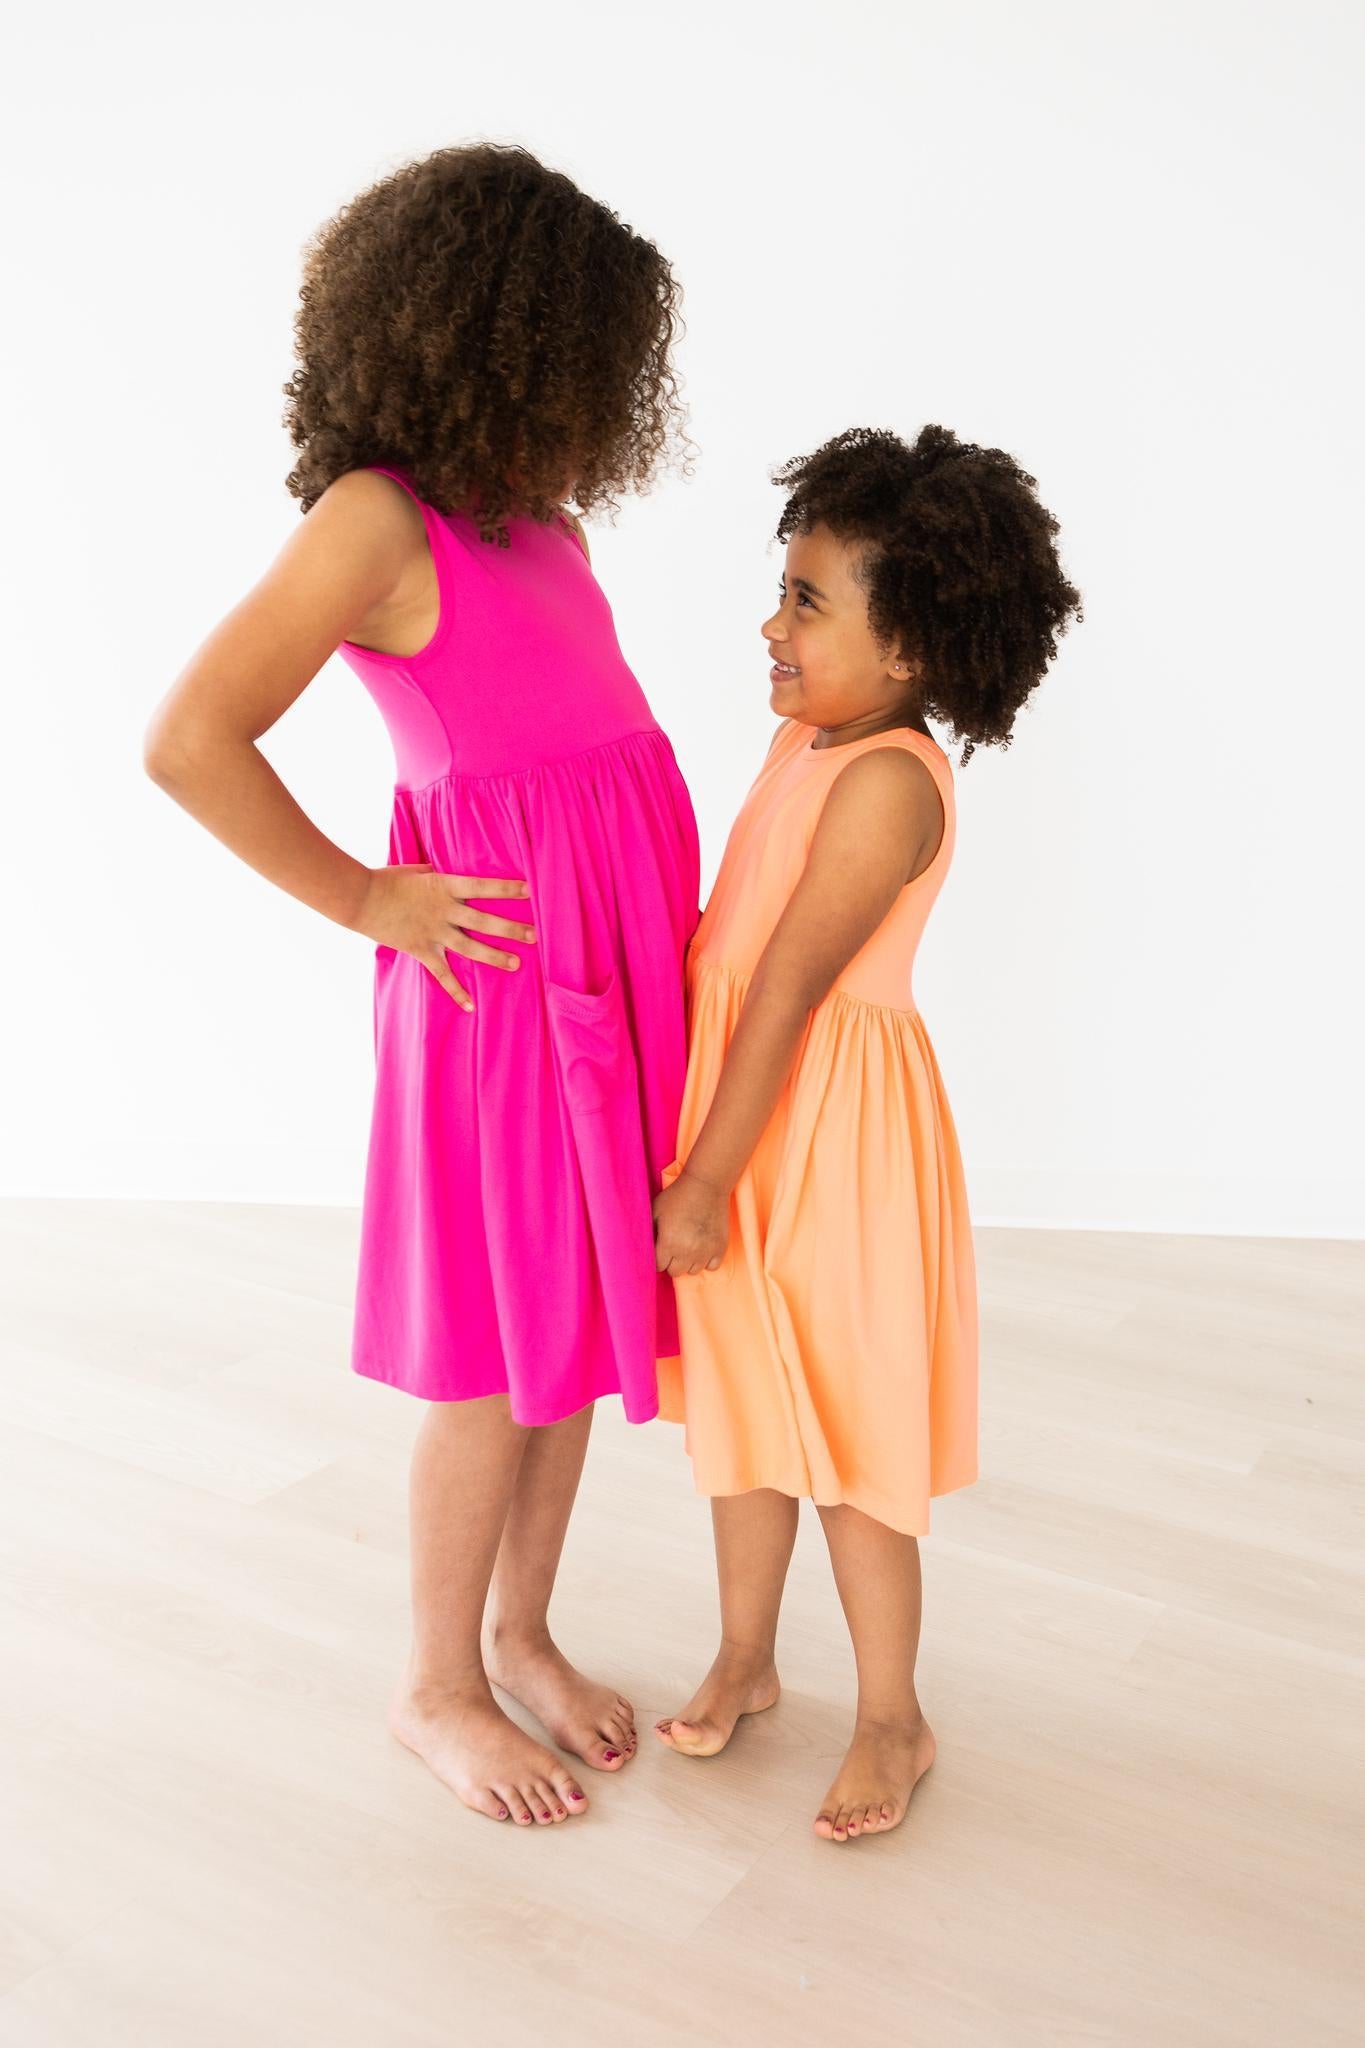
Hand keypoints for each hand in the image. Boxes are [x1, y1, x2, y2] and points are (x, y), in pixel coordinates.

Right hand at [351, 864, 535, 1009]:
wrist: (360, 899)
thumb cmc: (388, 880)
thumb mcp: (418, 870)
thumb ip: (440, 876)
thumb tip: (454, 876)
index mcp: (444, 886)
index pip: (482, 887)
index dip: (506, 889)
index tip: (529, 890)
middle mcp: (444, 911)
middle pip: (484, 921)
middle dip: (511, 929)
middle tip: (534, 935)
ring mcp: (434, 933)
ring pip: (471, 948)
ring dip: (495, 957)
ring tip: (516, 964)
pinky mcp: (421, 950)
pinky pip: (442, 975)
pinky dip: (456, 991)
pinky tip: (471, 1006)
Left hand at [653, 1169, 728, 1276]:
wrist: (706, 1185)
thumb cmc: (677, 1196)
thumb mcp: (654, 1211)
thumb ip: (648, 1233)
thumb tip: (644, 1249)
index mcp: (668, 1243)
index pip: (658, 1266)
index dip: (658, 1257)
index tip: (661, 1248)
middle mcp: (687, 1252)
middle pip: (675, 1272)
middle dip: (672, 1261)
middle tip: (675, 1246)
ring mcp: (705, 1251)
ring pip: (693, 1271)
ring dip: (689, 1261)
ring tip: (689, 1245)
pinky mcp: (720, 1248)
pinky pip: (712, 1267)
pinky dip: (707, 1260)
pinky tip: (703, 1247)